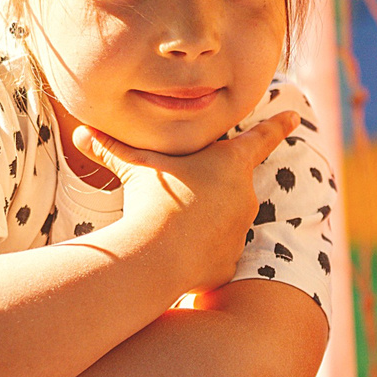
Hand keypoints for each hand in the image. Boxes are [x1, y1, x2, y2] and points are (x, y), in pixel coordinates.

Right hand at [71, 108, 299, 293]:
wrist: (160, 252)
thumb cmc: (152, 199)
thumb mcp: (135, 167)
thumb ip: (112, 149)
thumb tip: (81, 132)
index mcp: (231, 163)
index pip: (261, 138)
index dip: (278, 125)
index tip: (295, 116)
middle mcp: (245, 194)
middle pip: (232, 186)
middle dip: (212, 189)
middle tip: (184, 193)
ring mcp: (241, 230)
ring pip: (223, 221)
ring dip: (203, 221)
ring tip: (172, 226)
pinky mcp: (230, 261)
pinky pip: (214, 253)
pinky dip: (198, 253)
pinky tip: (175, 254)